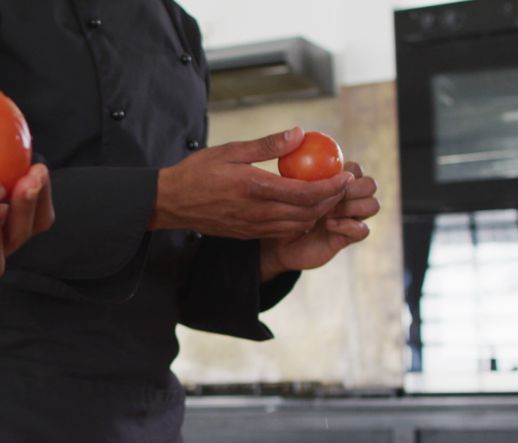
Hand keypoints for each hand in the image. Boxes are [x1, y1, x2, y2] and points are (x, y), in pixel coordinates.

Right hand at [151, 127, 352, 238]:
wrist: (171, 202)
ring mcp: (253, 226)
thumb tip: (299, 133)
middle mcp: (258, 212)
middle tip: (342, 185)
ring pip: (298, 225)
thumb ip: (267, 145)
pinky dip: (300, 221)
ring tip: (327, 196)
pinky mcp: (248, 233)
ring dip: (318, 212)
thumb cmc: (198, 172)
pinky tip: (303, 208)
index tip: (346, 175)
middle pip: (308, 212)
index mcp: (255, 188)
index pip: (306, 192)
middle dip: (331, 200)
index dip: (332, 186)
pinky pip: (283, 231)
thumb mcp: (231, 150)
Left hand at [260, 161, 379, 279]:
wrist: (277, 242)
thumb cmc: (277, 209)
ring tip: (326, 213)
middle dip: (352, 189)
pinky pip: (363, 229)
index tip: (324, 180)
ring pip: (373, 205)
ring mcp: (352, 217)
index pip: (355, 168)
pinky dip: (348, 225)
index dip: (345, 173)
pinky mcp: (349, 237)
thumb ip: (289, 164)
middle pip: (370, 184)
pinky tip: (327, 225)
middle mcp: (349, 197)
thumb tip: (297, 134)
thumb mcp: (279, 184)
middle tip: (328, 198)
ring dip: (351, 206)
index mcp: (336, 181)